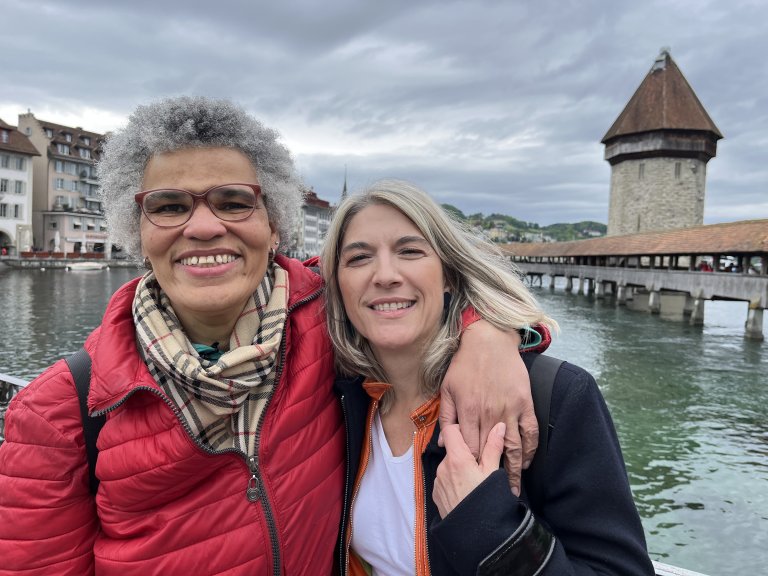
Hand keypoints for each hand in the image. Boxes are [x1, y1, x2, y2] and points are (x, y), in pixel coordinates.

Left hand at [433, 422, 505, 517]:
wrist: (474, 534)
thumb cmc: (486, 501)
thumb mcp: (493, 473)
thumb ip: (494, 447)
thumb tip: (499, 426)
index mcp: (456, 458)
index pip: (450, 430)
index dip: (460, 429)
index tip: (471, 435)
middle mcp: (443, 467)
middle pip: (451, 449)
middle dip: (464, 453)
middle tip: (480, 464)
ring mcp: (438, 481)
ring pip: (448, 466)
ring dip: (458, 468)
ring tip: (474, 481)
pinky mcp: (436, 494)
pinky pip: (444, 480)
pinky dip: (453, 481)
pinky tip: (466, 491)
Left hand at [440, 320, 537, 495]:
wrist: (489, 340)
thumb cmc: (465, 364)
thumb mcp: (447, 389)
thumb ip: (447, 418)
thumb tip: (443, 443)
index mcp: (468, 410)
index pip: (470, 448)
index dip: (471, 467)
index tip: (471, 482)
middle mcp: (489, 412)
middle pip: (491, 452)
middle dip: (490, 476)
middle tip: (491, 495)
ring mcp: (510, 408)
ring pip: (514, 447)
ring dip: (513, 470)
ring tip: (511, 487)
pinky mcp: (526, 403)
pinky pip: (531, 432)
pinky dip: (530, 450)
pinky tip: (526, 461)